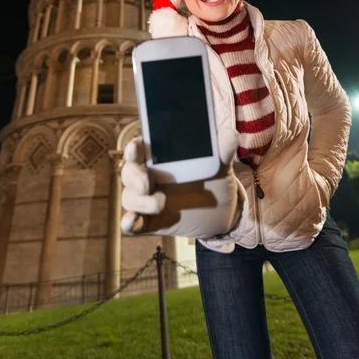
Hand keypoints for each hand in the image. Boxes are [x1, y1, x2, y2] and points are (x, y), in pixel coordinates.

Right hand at [120, 129, 241, 238]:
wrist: (221, 212)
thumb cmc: (214, 180)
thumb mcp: (220, 166)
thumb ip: (222, 151)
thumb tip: (230, 135)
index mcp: (159, 156)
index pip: (139, 147)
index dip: (133, 147)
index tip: (136, 148)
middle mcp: (148, 175)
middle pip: (128, 171)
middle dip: (134, 175)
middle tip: (148, 180)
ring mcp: (147, 199)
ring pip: (128, 197)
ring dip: (140, 200)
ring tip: (161, 202)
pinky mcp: (149, 221)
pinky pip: (131, 223)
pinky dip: (129, 222)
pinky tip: (132, 220)